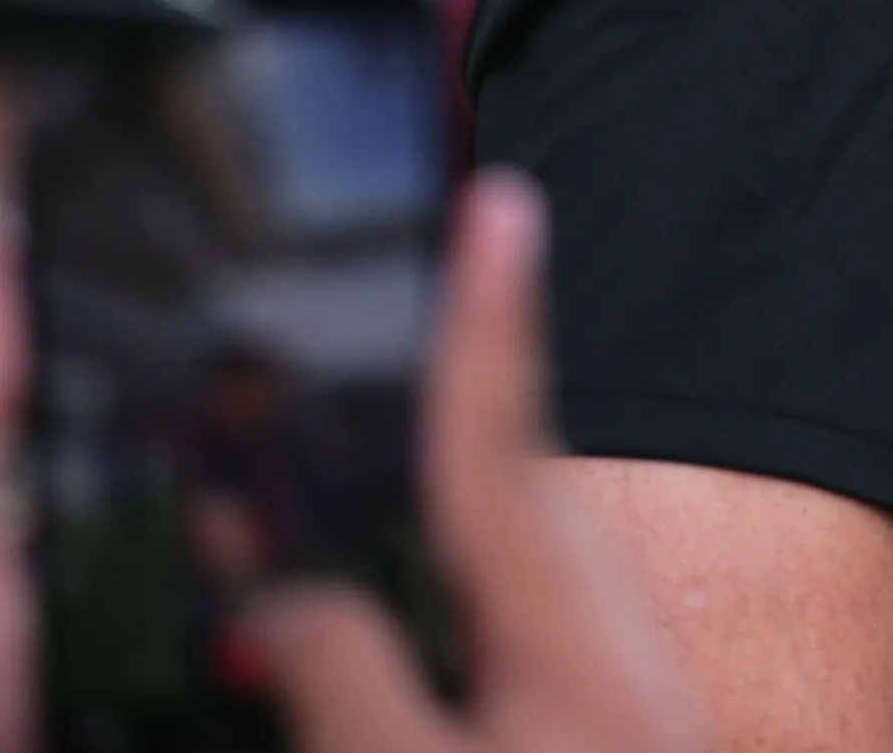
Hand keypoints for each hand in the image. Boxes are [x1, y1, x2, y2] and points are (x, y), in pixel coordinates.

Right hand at [246, 175, 700, 752]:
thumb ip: (340, 684)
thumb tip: (283, 605)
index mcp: (564, 623)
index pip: (502, 437)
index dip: (488, 313)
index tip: (504, 197)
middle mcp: (602, 621)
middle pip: (503, 468)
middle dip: (448, 376)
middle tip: (430, 262)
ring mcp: (609, 659)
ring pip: (504, 538)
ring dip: (426, 487)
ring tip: (309, 481)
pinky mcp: (600, 696)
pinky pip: (509, 603)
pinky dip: (443, 571)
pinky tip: (395, 604)